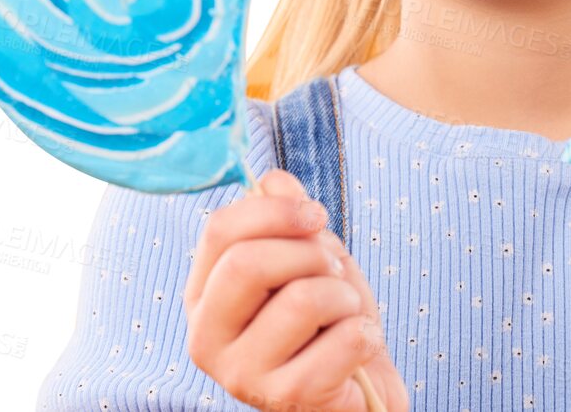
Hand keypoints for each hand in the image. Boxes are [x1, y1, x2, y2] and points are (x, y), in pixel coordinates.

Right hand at [183, 169, 409, 411]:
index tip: (316, 215)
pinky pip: (344, 339)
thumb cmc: (327, 319)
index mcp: (203, 296)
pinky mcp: (288, 398)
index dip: (275, 210)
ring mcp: (243, 375)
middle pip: (249, 263)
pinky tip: (360, 345)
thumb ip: (286, 215)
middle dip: (311, 254)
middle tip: (334, 271)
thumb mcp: (307, 256)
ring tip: (346, 313)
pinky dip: (367, 332)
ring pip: (302, 299)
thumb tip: (274, 179)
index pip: (219, 231)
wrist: (360, 389)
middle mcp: (207, 339)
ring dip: (345, 296)